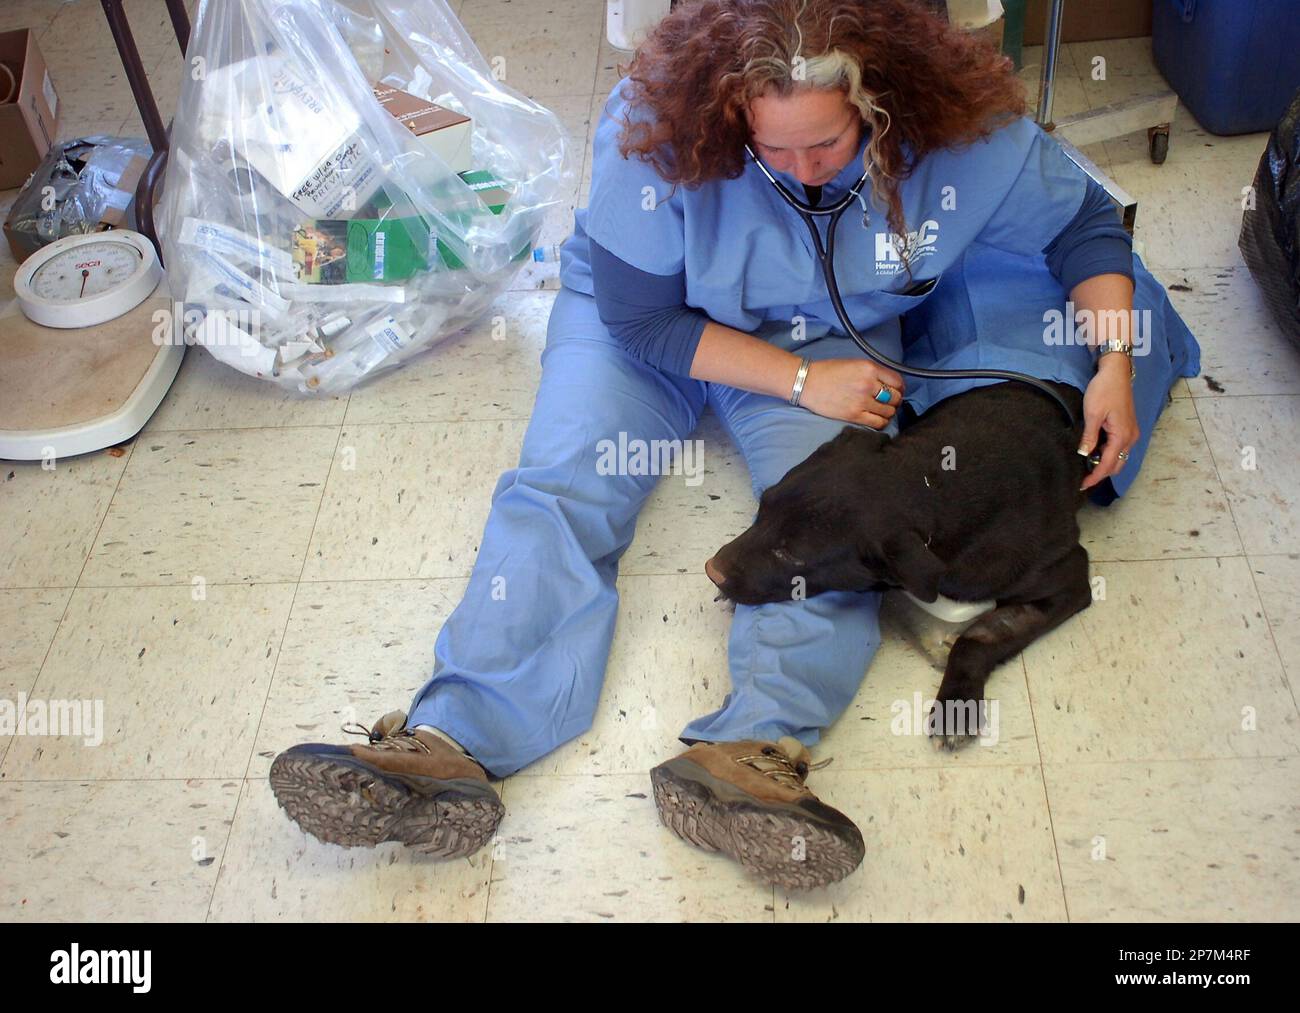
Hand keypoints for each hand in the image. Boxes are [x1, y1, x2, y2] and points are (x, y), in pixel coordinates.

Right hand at [799, 358, 906, 427]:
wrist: (807, 383)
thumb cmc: (828, 372)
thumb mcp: (854, 363)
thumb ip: (873, 372)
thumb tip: (890, 385)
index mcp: (869, 368)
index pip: (897, 381)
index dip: (899, 388)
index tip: (896, 391)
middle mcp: (868, 384)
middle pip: (895, 397)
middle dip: (894, 400)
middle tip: (888, 402)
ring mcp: (862, 401)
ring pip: (889, 411)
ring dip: (888, 412)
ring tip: (881, 410)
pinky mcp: (854, 415)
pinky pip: (878, 423)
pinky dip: (881, 422)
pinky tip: (876, 418)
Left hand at [1078, 354, 1139, 490]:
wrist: (1116, 372)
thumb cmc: (1104, 390)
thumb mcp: (1092, 413)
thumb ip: (1090, 436)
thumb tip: (1084, 455)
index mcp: (1122, 436)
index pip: (1109, 464)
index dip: (1095, 476)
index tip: (1082, 484)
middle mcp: (1131, 437)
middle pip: (1117, 464)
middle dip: (1101, 474)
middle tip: (1082, 478)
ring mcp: (1131, 432)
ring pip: (1119, 457)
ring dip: (1105, 464)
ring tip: (1086, 467)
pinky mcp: (1128, 427)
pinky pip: (1119, 447)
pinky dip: (1108, 454)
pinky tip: (1094, 453)